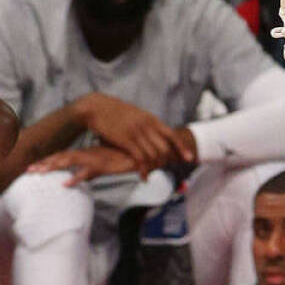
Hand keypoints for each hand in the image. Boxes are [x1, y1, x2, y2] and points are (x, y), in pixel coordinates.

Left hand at [28, 145, 138, 186]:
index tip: (32, 166)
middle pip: (61, 158)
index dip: (47, 161)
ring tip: (39, 172)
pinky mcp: (103, 165)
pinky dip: (77, 177)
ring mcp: (94, 159)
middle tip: (27, 170)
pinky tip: (66, 183)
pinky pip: (88, 172)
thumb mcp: (103, 166)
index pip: (62, 156)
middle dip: (44, 164)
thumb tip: (81, 178)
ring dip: (53, 167)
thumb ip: (90, 172)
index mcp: (86, 153)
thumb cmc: (123, 158)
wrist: (143, 152)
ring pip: (69, 162)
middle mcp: (87, 154)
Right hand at [72, 94, 192, 174]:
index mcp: (150, 119)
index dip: (181, 148)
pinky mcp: (125, 141)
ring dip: (155, 167)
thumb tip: (155, 128)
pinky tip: (143, 176)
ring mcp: (136, 133)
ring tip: (152, 174)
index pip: (171, 135)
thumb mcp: (134, 113)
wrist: (95, 107)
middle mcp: (146, 126)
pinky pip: (140, 159)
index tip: (189, 158)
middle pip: (165, 148)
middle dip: (167, 161)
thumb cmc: (113, 111)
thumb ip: (146, 122)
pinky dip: (144, 170)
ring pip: (154, 155)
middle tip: (165, 169)